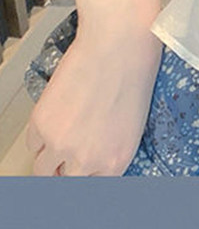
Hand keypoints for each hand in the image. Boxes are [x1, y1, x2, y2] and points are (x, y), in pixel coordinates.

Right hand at [25, 14, 163, 175]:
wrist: (119, 41)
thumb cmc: (136, 71)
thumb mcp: (134, 121)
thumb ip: (112, 146)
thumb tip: (96, 153)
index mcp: (116, 161)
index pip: (93, 187)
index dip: (86, 176)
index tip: (81, 171)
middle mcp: (87, 161)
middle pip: (65, 183)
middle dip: (66, 171)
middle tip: (67, 156)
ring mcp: (61, 144)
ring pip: (42, 169)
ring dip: (49, 155)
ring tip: (60, 136)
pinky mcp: (41, 124)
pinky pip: (33, 142)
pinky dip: (40, 133)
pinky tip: (55, 116)